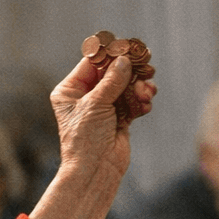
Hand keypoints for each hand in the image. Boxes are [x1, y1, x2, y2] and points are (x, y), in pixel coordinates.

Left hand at [30, 54, 157, 218]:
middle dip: (130, 71)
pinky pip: (133, 102)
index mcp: (70, 90)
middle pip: (112, 73)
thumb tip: (124, 60)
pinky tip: (146, 104)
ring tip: (147, 92)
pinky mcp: (119, 119)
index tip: (128, 47)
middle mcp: (86, 97)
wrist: (96, 171)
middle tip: (147, 65)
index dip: (110, 55)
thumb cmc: (85, 138)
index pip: (92, 64)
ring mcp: (104, 108)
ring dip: (138, 88)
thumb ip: (112, 81)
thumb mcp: (95, 104)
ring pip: (126, 88)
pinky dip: (141, 101)